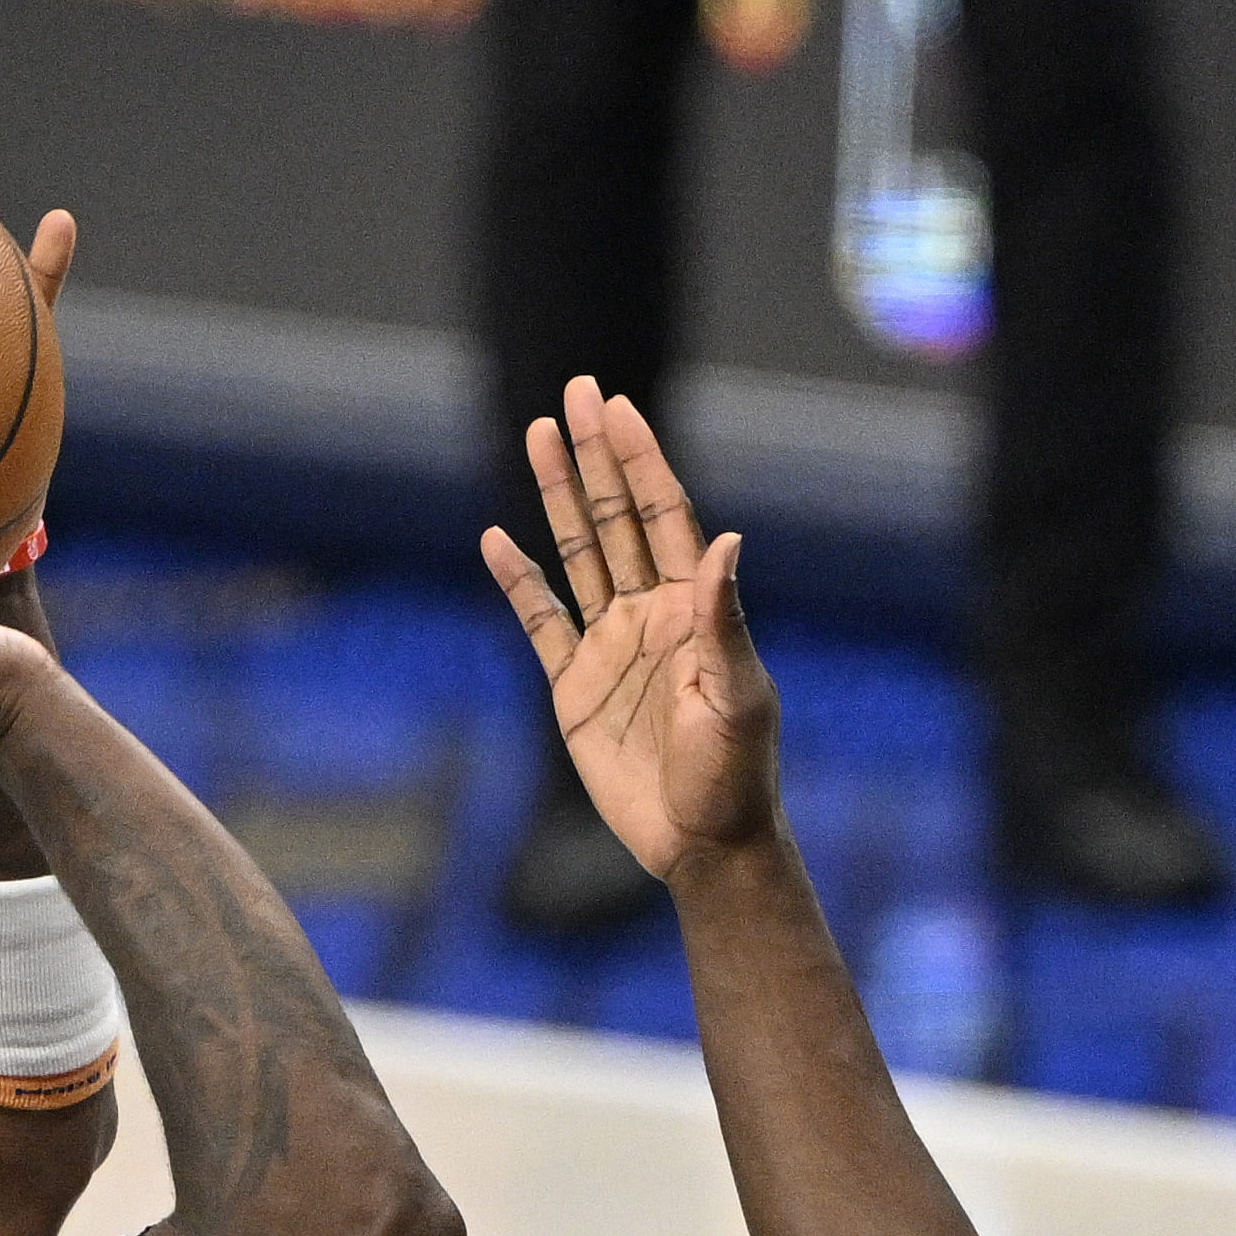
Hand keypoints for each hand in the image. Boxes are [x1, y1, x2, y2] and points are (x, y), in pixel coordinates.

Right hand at [482, 379, 778, 880]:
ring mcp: (611, 647)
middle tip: (576, 391)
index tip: (617, 408)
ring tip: (537, 435)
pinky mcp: (576, 688)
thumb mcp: (739, 698)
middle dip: (596, 457)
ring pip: (578, 555)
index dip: (640, 462)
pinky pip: (541, 622)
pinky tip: (497, 539)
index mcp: (695, 610)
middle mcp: (652, 615)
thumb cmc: (736, 774)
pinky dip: (518, 583)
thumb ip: (724, 621)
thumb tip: (726, 542)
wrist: (701, 844)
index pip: (665, 517)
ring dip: (557, 498)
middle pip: (617, 520)